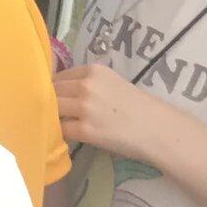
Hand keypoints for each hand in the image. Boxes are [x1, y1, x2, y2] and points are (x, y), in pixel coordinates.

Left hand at [54, 62, 170, 163]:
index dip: (53, 89)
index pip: (58, 77)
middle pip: (51, 92)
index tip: (53, 98)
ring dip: (52, 118)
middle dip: (48, 103)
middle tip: (51, 114)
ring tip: (58, 125)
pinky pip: (61, 130)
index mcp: (93, 71)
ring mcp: (85, 108)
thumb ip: (86, 83)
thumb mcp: (111, 83)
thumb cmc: (137, 107)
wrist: (157, 129)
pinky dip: (60, 133)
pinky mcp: (85, 130)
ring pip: (52, 109)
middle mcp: (86, 85)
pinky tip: (67, 136)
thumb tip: (58, 91)